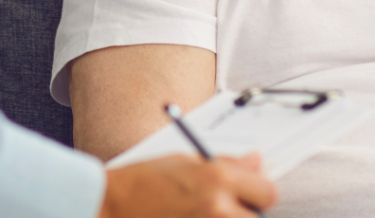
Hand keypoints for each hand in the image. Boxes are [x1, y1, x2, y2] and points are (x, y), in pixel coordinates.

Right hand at [100, 154, 276, 217]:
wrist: (107, 210)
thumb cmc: (142, 184)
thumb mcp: (185, 162)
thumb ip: (227, 166)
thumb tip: (258, 161)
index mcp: (217, 180)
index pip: (268, 192)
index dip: (257, 193)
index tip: (247, 195)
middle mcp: (218, 210)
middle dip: (245, 214)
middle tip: (223, 209)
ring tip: (200, 216)